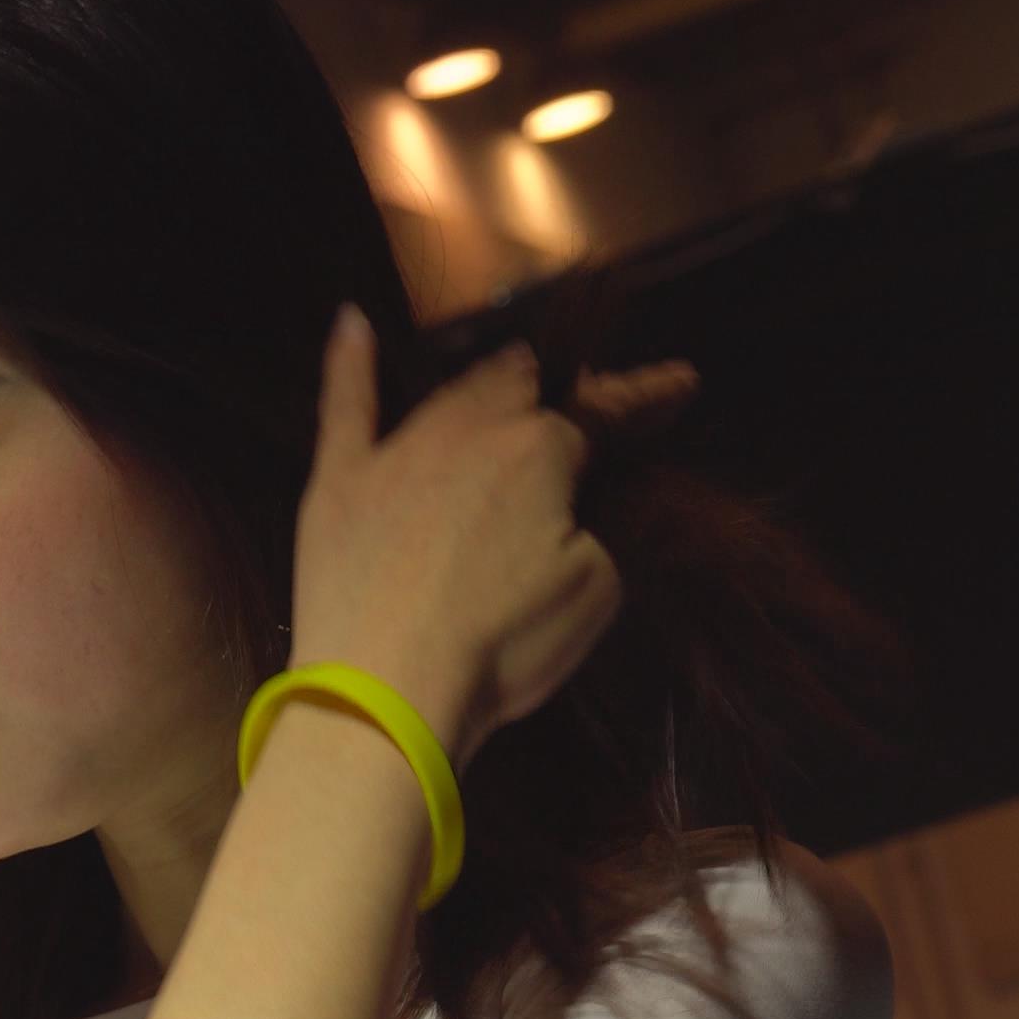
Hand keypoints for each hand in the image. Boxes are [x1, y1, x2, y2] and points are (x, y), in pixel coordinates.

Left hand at [288, 304, 625, 773]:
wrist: (386, 695)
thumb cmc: (499, 649)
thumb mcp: (592, 596)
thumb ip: (598, 532)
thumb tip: (577, 509)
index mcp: (541, 452)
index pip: (602, 412)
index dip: (641, 398)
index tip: (678, 384)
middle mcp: (469, 429)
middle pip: (519, 388)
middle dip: (553, 391)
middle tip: (573, 406)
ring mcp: (399, 449)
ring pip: (450, 391)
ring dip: (485, 383)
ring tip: (509, 379)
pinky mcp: (340, 480)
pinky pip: (345, 403)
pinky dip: (348, 361)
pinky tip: (350, 324)